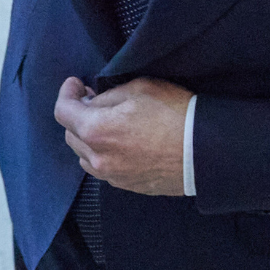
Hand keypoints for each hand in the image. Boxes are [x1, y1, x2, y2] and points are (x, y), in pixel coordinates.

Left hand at [53, 76, 191, 196]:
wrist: (207, 152)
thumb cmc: (175, 114)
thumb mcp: (138, 88)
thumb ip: (107, 96)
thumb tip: (93, 103)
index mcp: (95, 130)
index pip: (62, 111)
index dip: (66, 93)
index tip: (76, 84)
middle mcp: (98, 158)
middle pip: (70, 134)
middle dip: (77, 115)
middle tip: (92, 101)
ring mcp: (112, 175)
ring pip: (84, 155)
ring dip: (87, 138)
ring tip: (105, 124)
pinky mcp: (127, 186)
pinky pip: (103, 168)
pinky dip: (103, 154)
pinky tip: (119, 143)